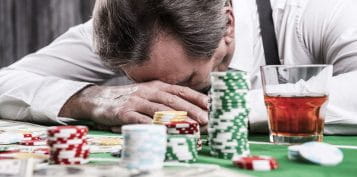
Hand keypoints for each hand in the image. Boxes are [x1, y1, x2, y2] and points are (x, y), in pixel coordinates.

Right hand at [59, 80, 208, 126]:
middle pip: (173, 100)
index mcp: (156, 86)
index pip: (180, 91)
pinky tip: (163, 131)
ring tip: (191, 127)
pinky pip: (140, 120)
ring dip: (176, 119)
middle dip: (191, 110)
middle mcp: (148, 91)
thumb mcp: (148, 94)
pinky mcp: (124, 112)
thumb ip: (164, 100)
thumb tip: (187, 110)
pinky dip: (152, 126)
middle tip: (205, 120)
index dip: (196, 97)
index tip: (211, 105)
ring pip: (159, 110)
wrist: (98, 98)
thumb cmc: (129, 99)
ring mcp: (135, 101)